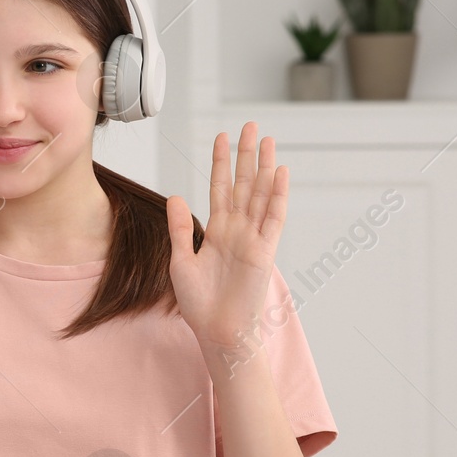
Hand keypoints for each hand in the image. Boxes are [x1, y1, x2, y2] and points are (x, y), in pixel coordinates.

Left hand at [165, 122, 287, 356]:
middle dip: (246, 155)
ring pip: (260, 194)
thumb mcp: (180, 260)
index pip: (220, 188)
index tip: (221, 137)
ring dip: (264, 167)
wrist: (216, 330)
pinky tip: (279, 173)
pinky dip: (277, 195)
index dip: (220, 163)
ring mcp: (253, 238)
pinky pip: (273, 218)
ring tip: (267, 139)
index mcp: (217, 231)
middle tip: (251, 126)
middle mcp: (237, 230)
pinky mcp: (265, 251)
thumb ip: (180, 228)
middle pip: (243, 184)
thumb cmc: (199, 302)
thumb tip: (176, 196)